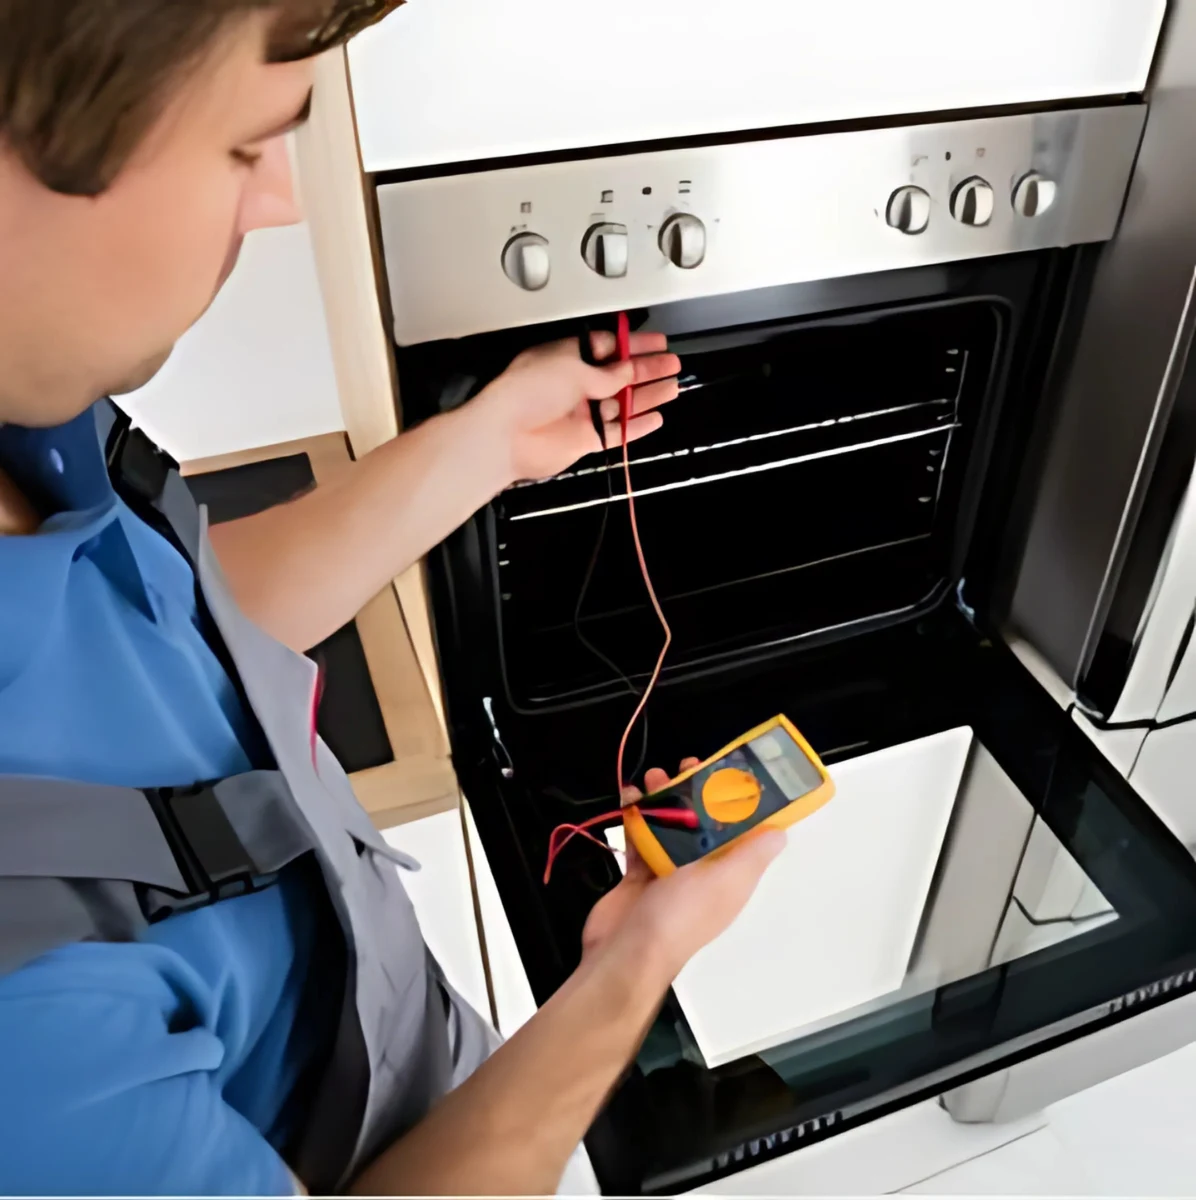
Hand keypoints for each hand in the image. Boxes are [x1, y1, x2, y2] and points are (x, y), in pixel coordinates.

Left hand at [472, 331, 681, 483]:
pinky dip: (636, 427)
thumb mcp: (572, 369)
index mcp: (567, 357)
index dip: (634, 345)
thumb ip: (606, 373)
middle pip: (618, 374)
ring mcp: (580, 412)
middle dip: (647, 369)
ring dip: (646, 395)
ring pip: (621, 403)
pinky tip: (654, 418)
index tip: (658, 343)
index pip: (608, 346)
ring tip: (671, 388)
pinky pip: (616, 432)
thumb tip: (627, 370)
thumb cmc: (526, 393)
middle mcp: (574, 383)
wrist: (506, 436)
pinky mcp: (583, 438)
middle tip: (671, 364)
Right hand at [582, 761, 786, 986]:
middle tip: (686, 767)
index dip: (742, 803)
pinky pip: (641, 838)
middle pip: (705, 824)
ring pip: (671, 827)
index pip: (745, 835)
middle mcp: (703, 874)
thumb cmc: (679, 916)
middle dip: (697, 793)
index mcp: (730, 876)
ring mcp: (670, 874)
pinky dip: (637, 817)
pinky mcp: (641, 875)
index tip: (734, 772)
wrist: (626, 951)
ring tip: (653, 779)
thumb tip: (781, 833)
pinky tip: (631, 797)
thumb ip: (751, 854)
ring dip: (664, 800)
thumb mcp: (724, 881)